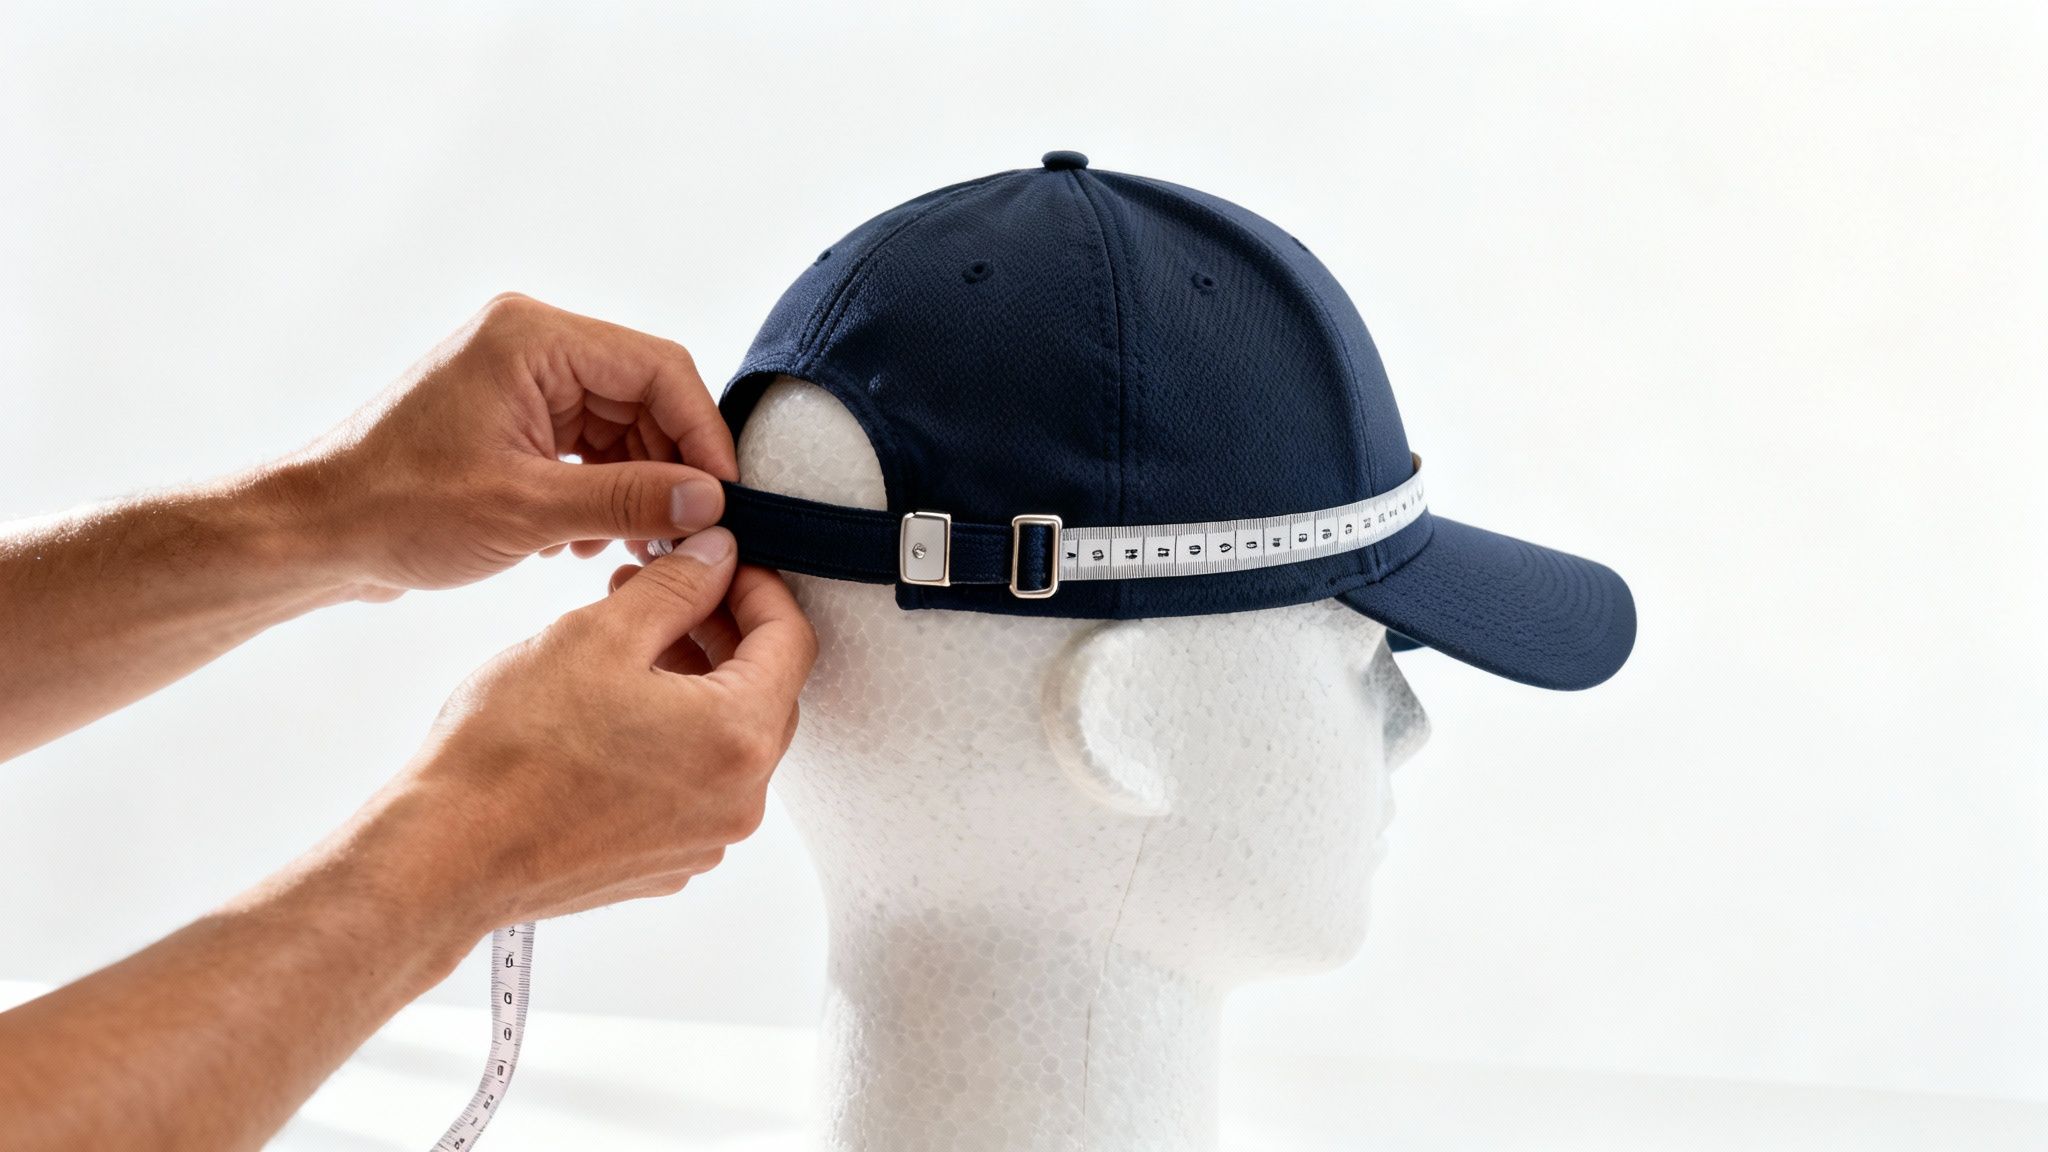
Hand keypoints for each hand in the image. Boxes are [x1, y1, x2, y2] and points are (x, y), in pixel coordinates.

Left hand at [282, 293, 734, 596]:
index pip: (659, 369)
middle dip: (670, 468)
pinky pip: (588, 446)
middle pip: (646, 397)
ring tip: (631, 546)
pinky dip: (601, 492)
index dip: (703, 434)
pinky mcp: (512, 418)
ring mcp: (521, 381)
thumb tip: (712, 504)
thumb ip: (630, 500)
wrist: (315, 534)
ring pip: (621, 427)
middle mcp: (531, 345)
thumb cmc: (397, 509)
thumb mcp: (528, 510)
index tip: (725, 498)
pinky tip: (587, 542)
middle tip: (686, 533)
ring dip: (636, 488)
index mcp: (533, 338)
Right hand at [363, 527, 815, 925]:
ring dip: (692, 682)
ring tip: (625, 642)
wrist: (446, 856)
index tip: (720, 562)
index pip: (791, 640)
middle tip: (664, 590)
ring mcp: (705, 838)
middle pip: (765, 692)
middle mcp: (740, 798)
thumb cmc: (512, 748)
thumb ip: (676, 586)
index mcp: (738, 736)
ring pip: (725, 739)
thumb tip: (718, 555)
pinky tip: (613, 710)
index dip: (758, 587)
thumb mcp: (600, 633)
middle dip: (721, 631)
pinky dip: (672, 739)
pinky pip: (693, 785)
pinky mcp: (666, 861)